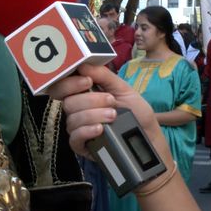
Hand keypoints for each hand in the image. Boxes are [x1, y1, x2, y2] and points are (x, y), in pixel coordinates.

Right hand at [46, 64, 160, 157]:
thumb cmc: (135, 112)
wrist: (148, 136)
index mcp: (83, 94)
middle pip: (67, 102)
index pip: (62, 86)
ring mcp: (78, 128)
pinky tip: (100, 129)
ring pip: (73, 119)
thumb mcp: (123, 89)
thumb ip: (104, 76)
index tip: (88, 81)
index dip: (69, 82)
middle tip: (110, 101)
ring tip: (113, 116)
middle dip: (90, 100)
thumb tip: (83, 65)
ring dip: (94, 115)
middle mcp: (77, 110)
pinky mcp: (82, 146)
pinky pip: (75, 138)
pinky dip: (87, 131)